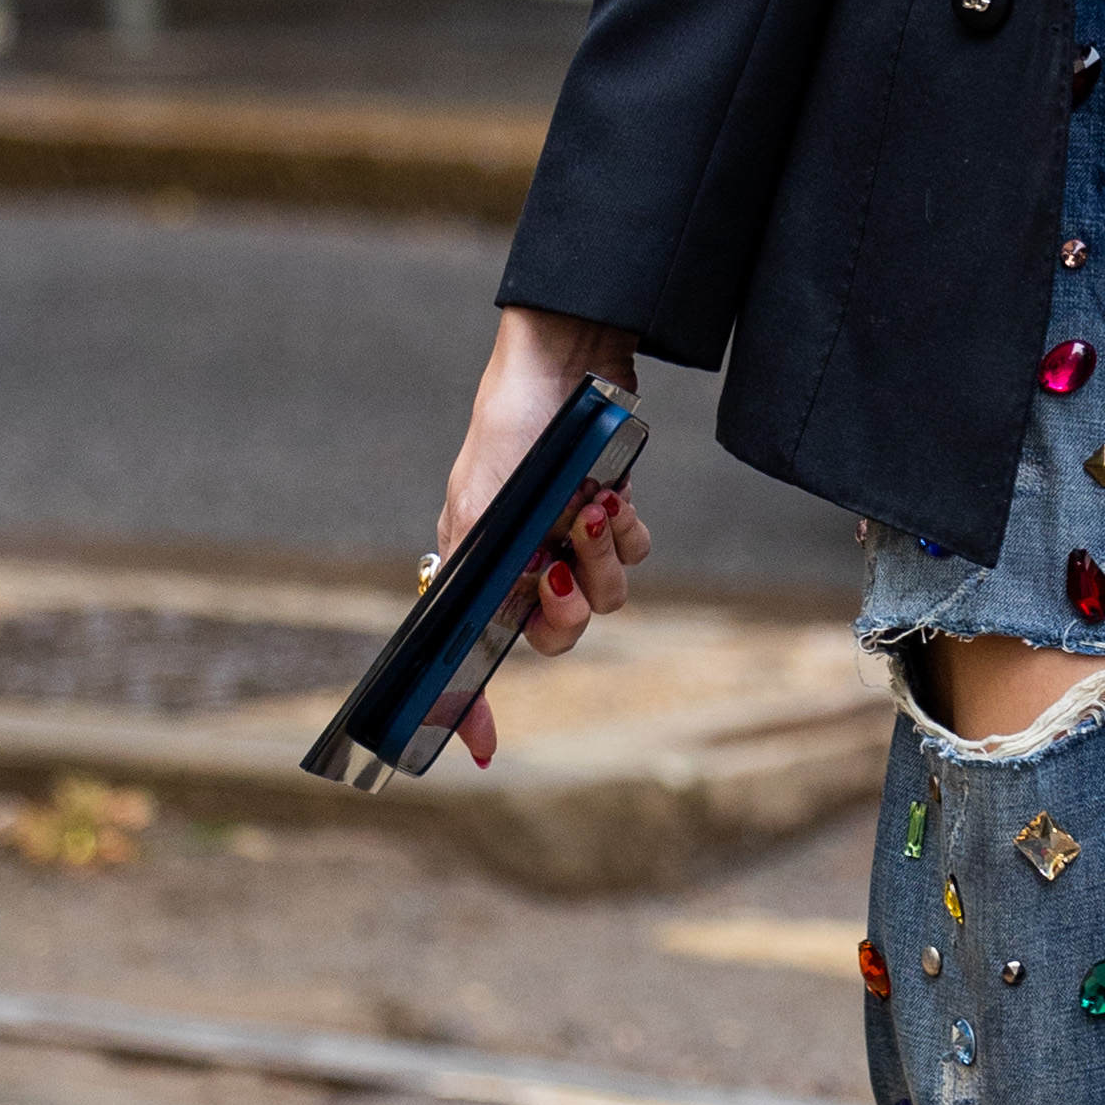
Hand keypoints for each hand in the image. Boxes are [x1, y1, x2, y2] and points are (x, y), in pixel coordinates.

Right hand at [433, 308, 649, 768]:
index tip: (480, 744)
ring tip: (592, 511)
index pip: (472, 650)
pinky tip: (615, 494)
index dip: (471, 702)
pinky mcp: (612, 514)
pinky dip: (628, 531)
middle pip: (553, 634)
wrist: (570, 360)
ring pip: (603, 597)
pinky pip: (633, 555)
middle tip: (561, 573)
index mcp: (478, 565)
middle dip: (564, 612)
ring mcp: (570, 539)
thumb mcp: (481, 499)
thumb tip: (479, 628)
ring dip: (601, 562)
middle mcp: (523, 561)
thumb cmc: (510, 424)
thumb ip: (478, 568)